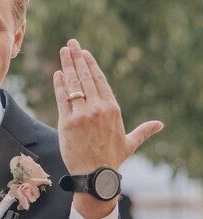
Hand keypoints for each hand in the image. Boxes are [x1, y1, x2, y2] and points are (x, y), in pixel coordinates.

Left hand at [53, 39, 162, 174]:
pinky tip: (57, 74)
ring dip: (67, 65)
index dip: (91, 65)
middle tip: (71, 44)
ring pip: (73, 84)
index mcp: (113, 109)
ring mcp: (82, 114)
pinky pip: (62, 98)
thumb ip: (143, 131)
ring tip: (63, 52)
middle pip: (86, 77)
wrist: (95, 175)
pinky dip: (59, 85)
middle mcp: (98, 109)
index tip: (84, 53)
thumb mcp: (130, 143)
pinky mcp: (67, 122)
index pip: (100, 81)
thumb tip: (160, 125)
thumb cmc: (112, 160)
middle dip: (77, 58)